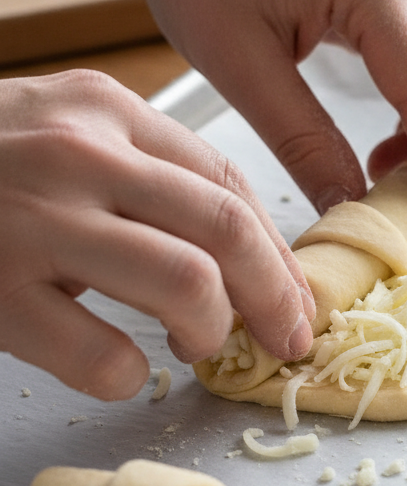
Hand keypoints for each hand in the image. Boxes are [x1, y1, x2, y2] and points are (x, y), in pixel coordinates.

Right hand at [0, 71, 314, 399]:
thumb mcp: (65, 135)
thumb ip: (145, 174)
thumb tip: (244, 256)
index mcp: (104, 110)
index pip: (227, 183)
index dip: (278, 251)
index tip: (298, 297)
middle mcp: (75, 154)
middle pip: (223, 229)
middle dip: (276, 296)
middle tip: (286, 338)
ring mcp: (29, 218)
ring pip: (183, 281)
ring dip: (211, 329)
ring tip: (198, 347)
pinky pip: (97, 353)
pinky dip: (123, 375)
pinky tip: (117, 371)